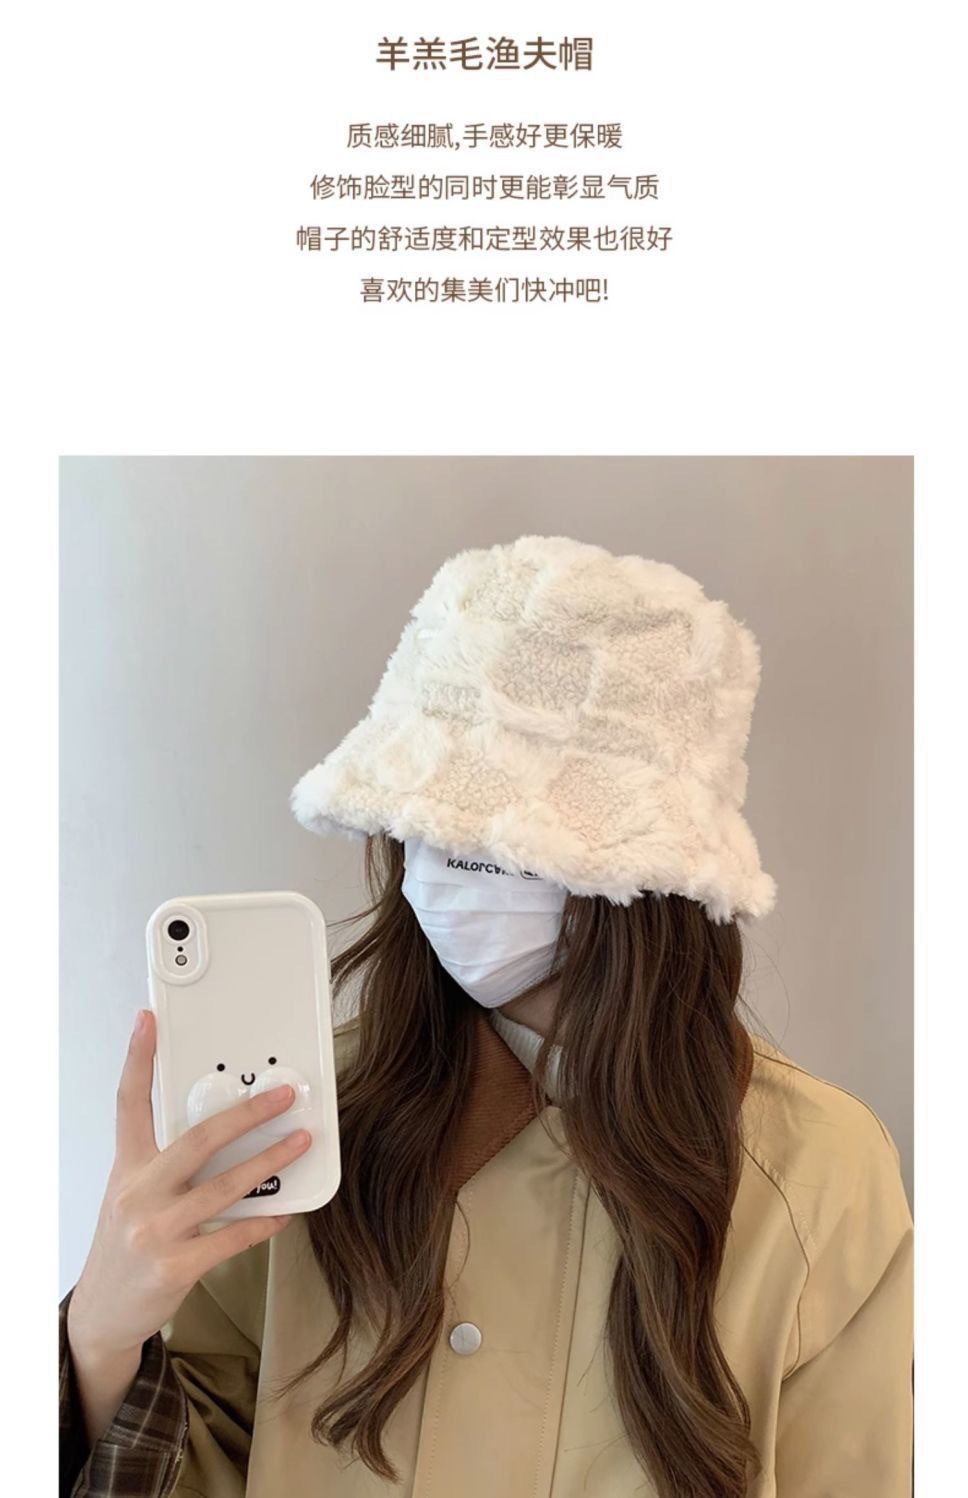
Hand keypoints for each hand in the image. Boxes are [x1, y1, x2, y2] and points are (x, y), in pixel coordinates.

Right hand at [67, 1007, 309, 1366]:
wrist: (103, 1313)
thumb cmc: (128, 1243)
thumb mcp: (133, 1194)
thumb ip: (166, 1162)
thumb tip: (224, 1128)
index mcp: (128, 1168)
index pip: (129, 1103)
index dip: (138, 1059)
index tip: (148, 1021)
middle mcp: (139, 1194)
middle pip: (198, 1140)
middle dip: (247, 1114)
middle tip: (283, 1094)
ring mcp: (156, 1231)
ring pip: (225, 1187)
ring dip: (270, 1163)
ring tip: (301, 1143)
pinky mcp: (175, 1267)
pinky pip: (232, 1237)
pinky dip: (263, 1222)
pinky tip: (285, 1212)